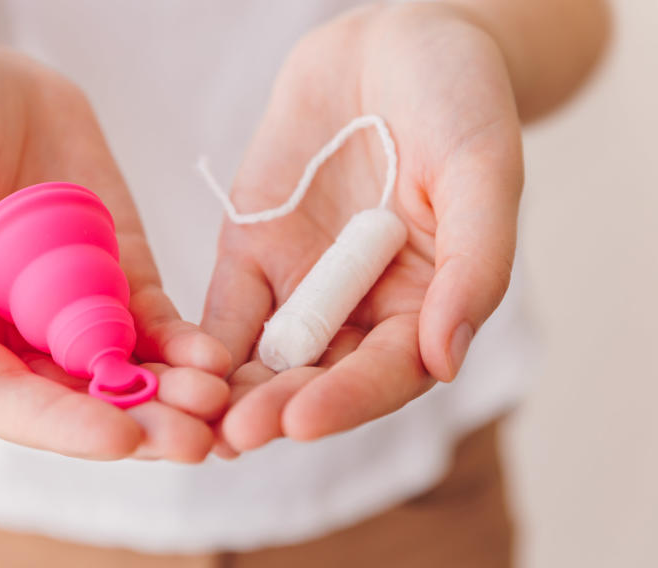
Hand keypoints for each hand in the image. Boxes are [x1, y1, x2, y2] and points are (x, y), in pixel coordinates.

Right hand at [0, 38, 230, 461]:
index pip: (8, 402)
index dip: (62, 426)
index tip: (119, 438)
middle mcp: (17, 338)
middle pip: (80, 402)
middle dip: (137, 425)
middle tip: (192, 442)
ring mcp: (75, 313)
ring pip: (126, 373)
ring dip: (173, 396)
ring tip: (218, 405)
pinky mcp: (122, 281)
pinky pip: (156, 324)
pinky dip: (187, 346)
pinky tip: (217, 357)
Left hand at [202, 4, 522, 450]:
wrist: (394, 41)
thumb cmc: (458, 99)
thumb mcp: (482, 172)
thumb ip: (472, 265)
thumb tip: (446, 361)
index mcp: (426, 303)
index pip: (387, 371)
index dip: (348, 399)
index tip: (303, 420)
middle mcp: (363, 308)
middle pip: (319, 376)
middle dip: (278, 407)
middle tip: (238, 436)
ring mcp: (303, 283)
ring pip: (267, 354)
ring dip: (234, 389)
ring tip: (201, 421)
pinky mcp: (254, 251)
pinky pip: (228, 305)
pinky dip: (203, 340)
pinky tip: (176, 366)